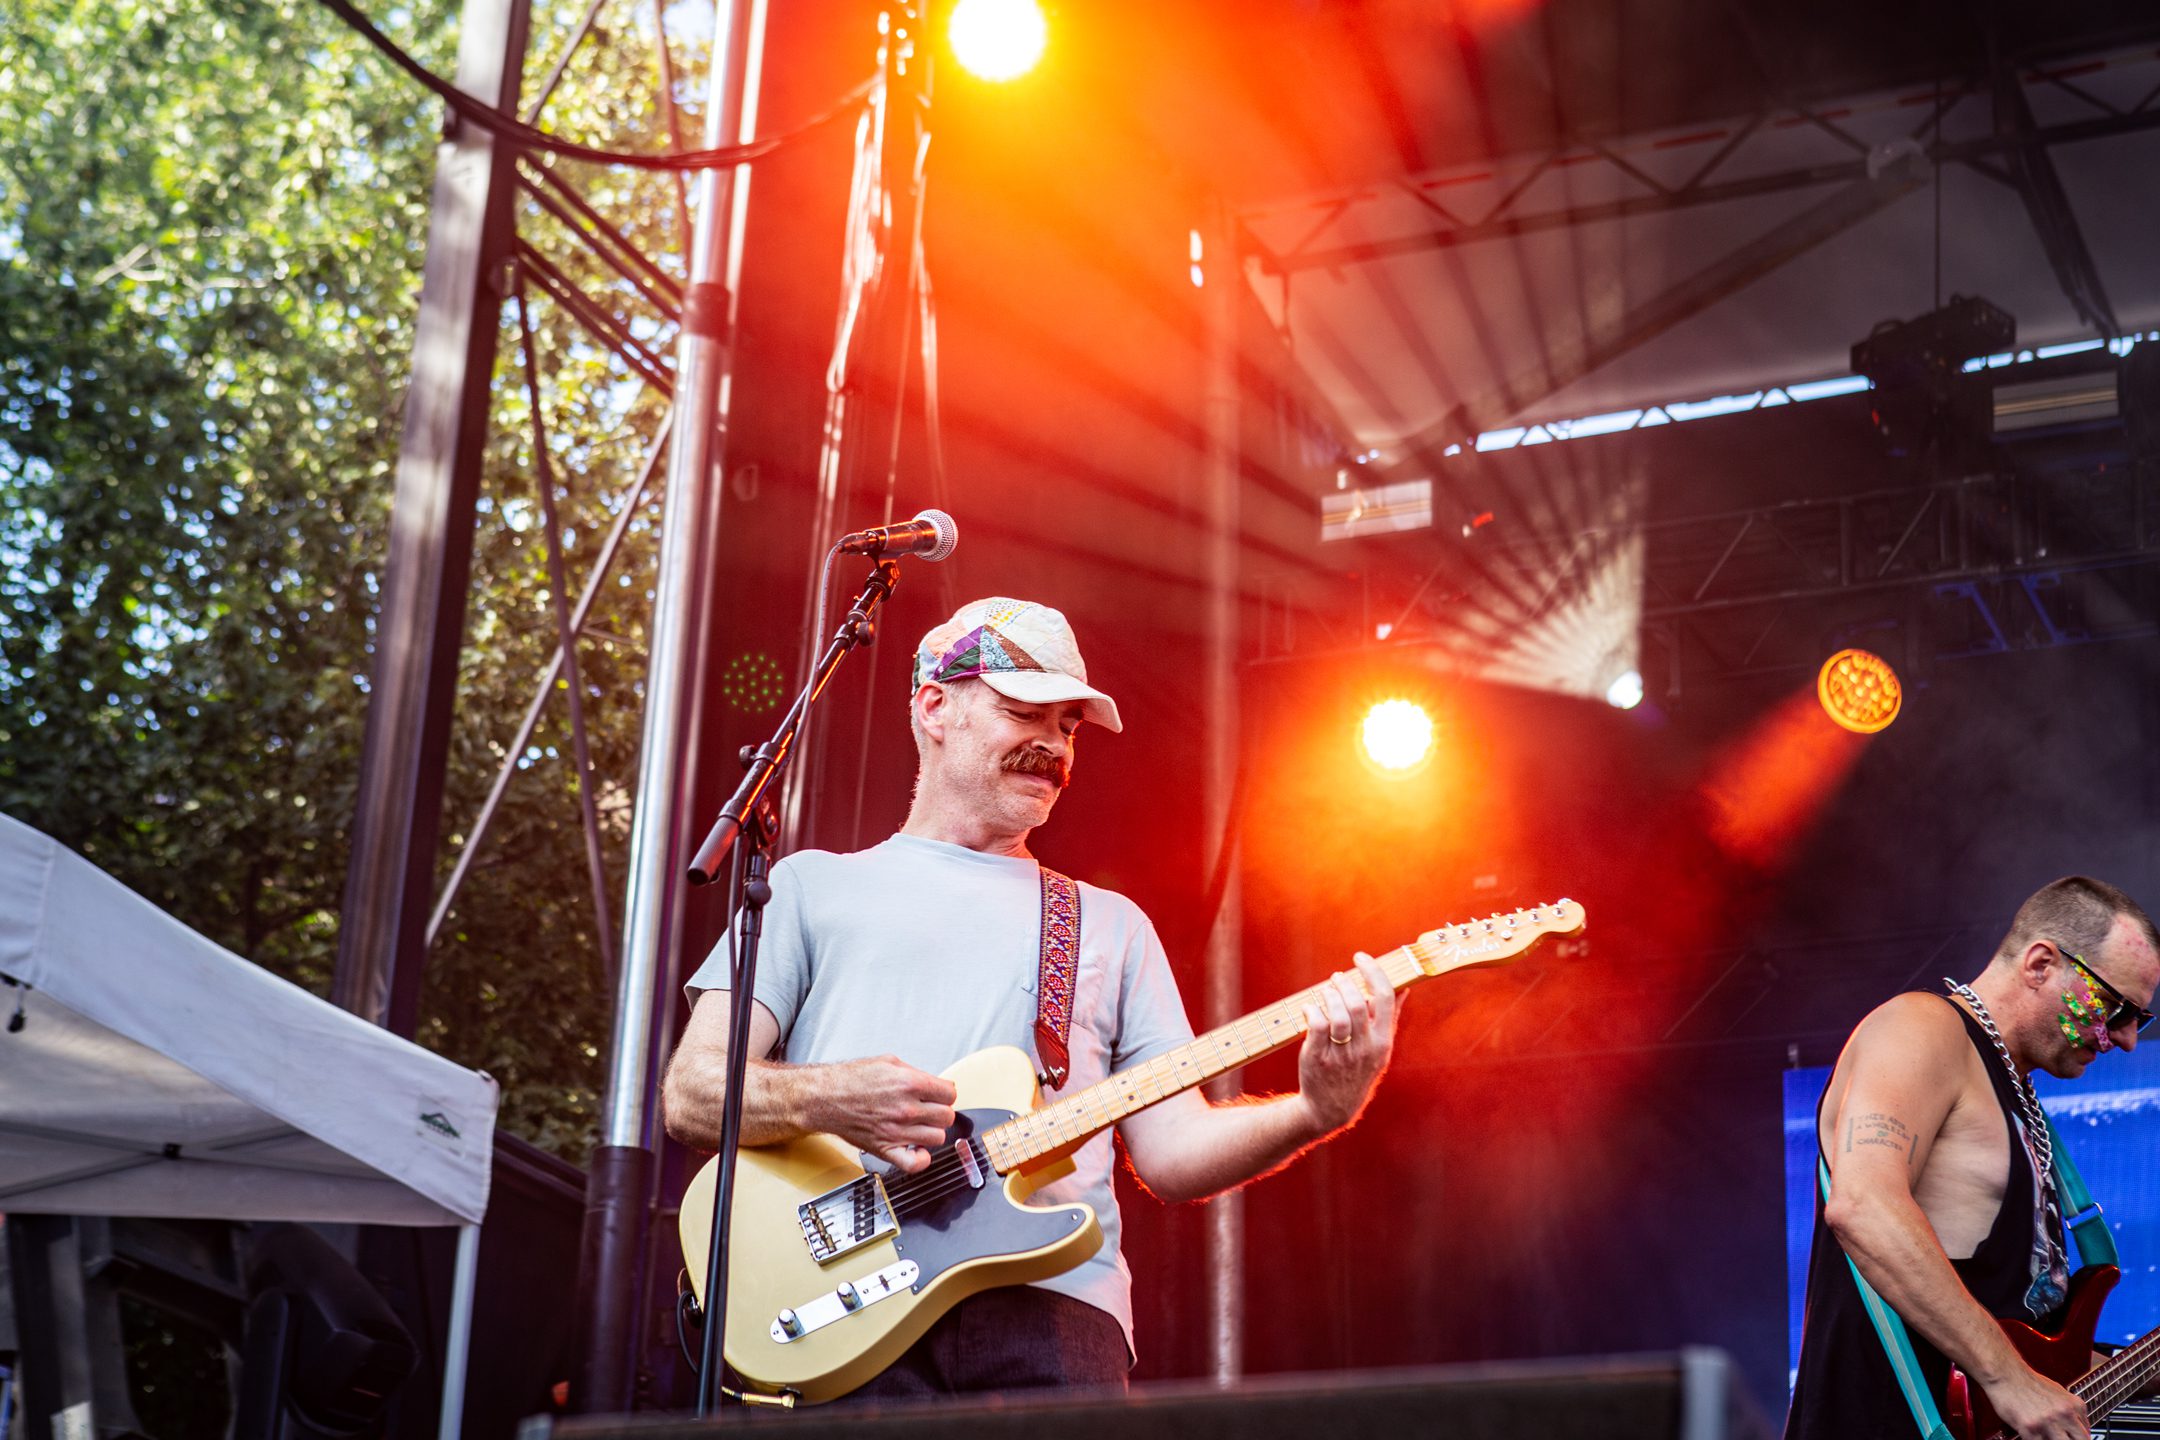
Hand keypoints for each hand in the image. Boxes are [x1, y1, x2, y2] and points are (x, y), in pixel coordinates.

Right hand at [805, 1056, 957, 1173]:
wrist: (824, 1097)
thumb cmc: (851, 1079)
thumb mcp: (888, 1062)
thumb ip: (915, 1073)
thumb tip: (934, 1083)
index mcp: (910, 1083)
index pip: (950, 1094)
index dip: (945, 1093)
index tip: (939, 1095)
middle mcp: (907, 1109)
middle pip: (947, 1117)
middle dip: (940, 1111)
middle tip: (929, 1109)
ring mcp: (897, 1131)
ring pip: (937, 1138)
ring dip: (931, 1131)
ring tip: (920, 1125)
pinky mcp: (885, 1149)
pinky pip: (915, 1164)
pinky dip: (921, 1159)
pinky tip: (917, 1148)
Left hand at [1295, 953, 1396, 1134]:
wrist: (1331, 1108)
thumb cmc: (1357, 1073)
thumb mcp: (1380, 1051)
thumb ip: (1390, 1019)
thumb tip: (1404, 988)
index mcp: (1383, 1042)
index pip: (1384, 997)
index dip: (1372, 971)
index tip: (1360, 957)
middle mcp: (1364, 1048)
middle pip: (1357, 1003)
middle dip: (1344, 983)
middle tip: (1337, 977)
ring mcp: (1341, 1054)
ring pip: (1336, 1013)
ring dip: (1329, 994)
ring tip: (1326, 991)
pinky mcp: (1318, 1057)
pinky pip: (1316, 1024)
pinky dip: (1311, 1009)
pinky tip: (1310, 1008)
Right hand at [1987, 1364, 2088, 1439]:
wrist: (2004, 1373)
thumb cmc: (2027, 1381)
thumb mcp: (2058, 1392)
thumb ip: (2069, 1410)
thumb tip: (2076, 1425)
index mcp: (2074, 1405)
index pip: (2087, 1433)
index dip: (2077, 1437)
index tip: (2070, 1437)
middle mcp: (2064, 1414)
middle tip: (2059, 1437)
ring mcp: (2048, 1423)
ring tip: (2044, 1434)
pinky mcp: (2031, 1429)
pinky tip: (2032, 1434)